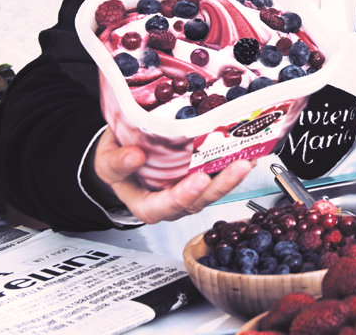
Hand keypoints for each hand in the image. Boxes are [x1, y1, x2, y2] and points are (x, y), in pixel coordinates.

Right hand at [93, 128, 253, 224]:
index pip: (164, 207)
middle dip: (221, 185)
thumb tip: (134, 156)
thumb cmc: (117, 160)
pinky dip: (233, 163)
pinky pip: (218, 175)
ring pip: (214, 190)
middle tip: (238, 165)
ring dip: (234, 175)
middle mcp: (173, 202)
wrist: (124, 150)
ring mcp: (190, 190)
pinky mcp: (201, 177)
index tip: (198, 180)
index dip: (183, 196)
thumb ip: (116, 163)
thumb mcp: (105, 162)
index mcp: (147, 205)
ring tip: (250, 157)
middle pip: (199, 201)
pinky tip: (248, 149)